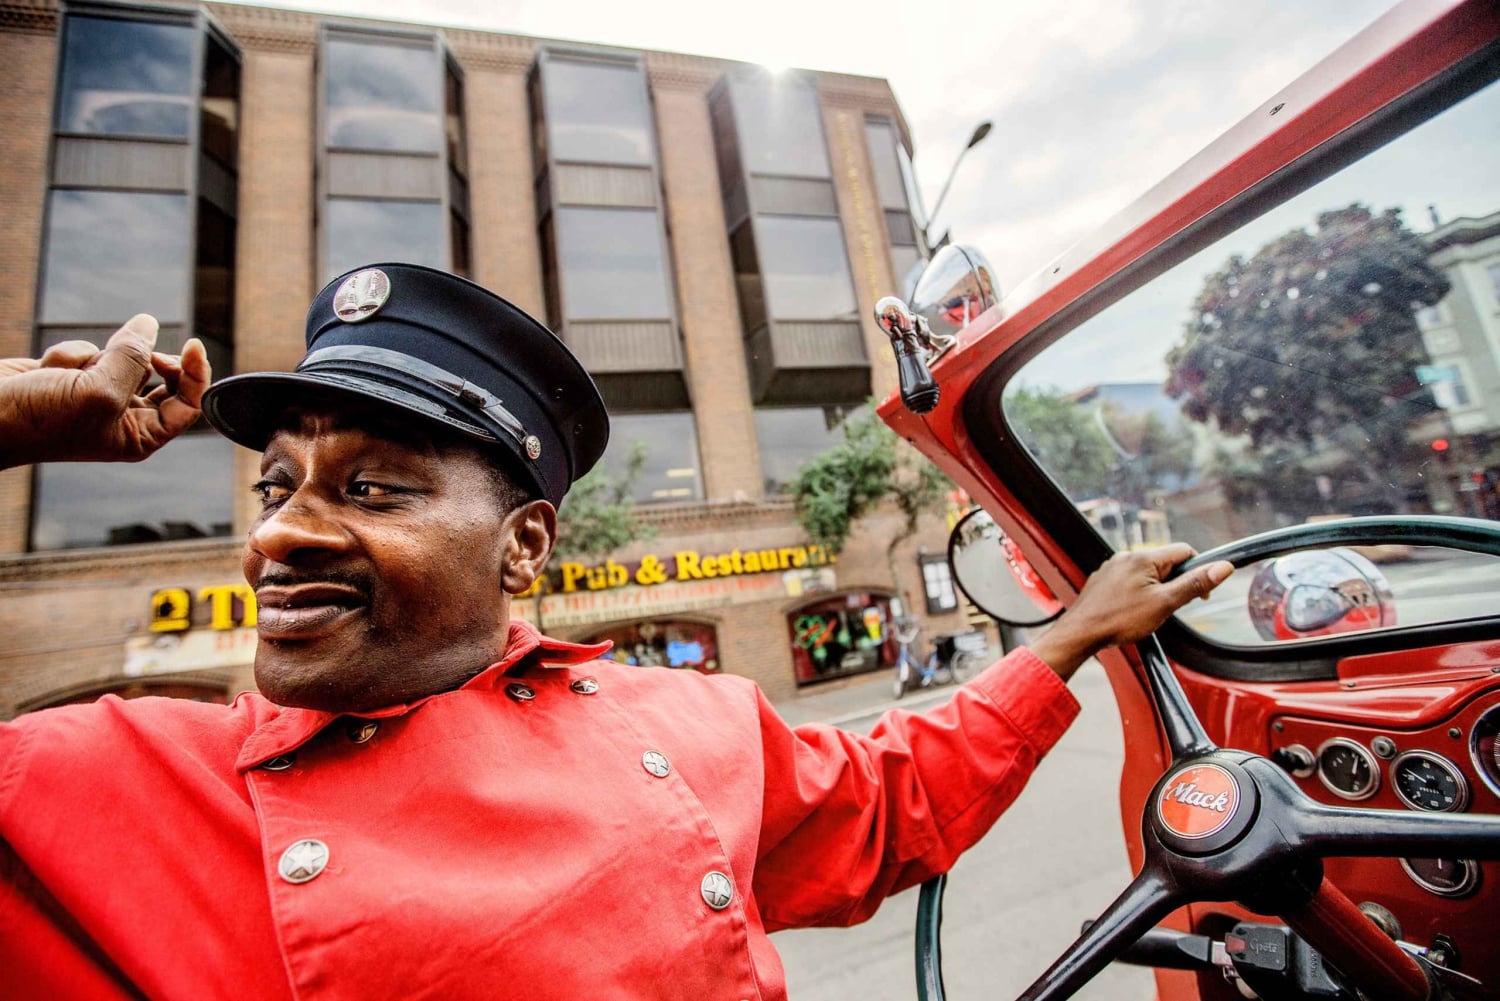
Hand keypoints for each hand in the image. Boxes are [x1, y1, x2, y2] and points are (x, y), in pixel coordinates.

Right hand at [0, 315, 210, 468]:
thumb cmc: (39, 419)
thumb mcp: (99, 390)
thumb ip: (132, 357)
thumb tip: (148, 324)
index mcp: (140, 436)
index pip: (187, 404)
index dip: (196, 374)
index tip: (195, 345)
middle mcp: (124, 417)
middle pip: (162, 376)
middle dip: (147, 358)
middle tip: (136, 346)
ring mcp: (98, 394)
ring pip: (123, 357)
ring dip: (99, 356)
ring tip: (70, 373)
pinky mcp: (74, 374)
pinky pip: (91, 349)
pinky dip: (73, 352)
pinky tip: (48, 368)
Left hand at [1031, 544, 1233, 679]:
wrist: (1081, 633)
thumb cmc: (1119, 620)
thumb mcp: (1165, 603)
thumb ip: (1194, 584)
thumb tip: (1223, 567)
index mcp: (1143, 558)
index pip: (1184, 551)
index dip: (1198, 570)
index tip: (1200, 593)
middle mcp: (1126, 557)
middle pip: (1165, 563)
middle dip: (1174, 583)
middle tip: (1168, 607)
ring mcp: (1112, 568)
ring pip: (1147, 574)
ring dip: (1156, 590)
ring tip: (1147, 612)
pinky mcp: (1103, 581)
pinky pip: (1129, 582)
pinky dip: (1137, 594)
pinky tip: (1131, 612)